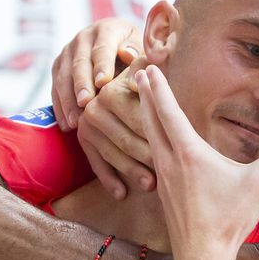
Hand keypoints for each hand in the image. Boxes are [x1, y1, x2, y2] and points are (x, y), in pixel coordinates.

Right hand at [50, 19, 141, 130]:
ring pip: (63, 76)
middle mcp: (83, 38)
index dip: (102, 65)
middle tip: (85, 103)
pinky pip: (55, 88)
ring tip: (75, 120)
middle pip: (79, 63)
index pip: (102, 48)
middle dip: (81, 84)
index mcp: (107, 30)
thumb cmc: (136, 52)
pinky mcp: (59, 67)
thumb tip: (128, 55)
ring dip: (68, 100)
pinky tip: (66, 124)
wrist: (120, 45)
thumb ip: (137, 52)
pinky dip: (60, 107)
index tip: (103, 83)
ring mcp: (68, 52)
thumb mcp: (142, 48)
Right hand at [77, 58, 154, 199]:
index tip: (175, 150)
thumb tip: (145, 75)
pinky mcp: (83, 141)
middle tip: (166, 176)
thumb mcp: (144, 65)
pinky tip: (122, 194)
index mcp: (110, 92)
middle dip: (147, 159)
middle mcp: (93, 109)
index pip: (139, 119)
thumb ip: (147, 69)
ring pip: (113, 155)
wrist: (111, 76)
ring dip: (132, 172)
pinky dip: (110, 180)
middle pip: (126, 140)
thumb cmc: (141, 73)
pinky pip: (97, 164)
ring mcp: (86, 127)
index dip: (157, 135)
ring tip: (151, 186)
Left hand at [137, 65, 258, 259]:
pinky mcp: (163, 192)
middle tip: (139, 74)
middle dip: (146, 96)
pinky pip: (152, 157)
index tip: (150, 69)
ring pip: (149, 139)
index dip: (160, 89)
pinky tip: (155, 144)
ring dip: (145, 117)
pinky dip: (150, 140)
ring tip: (144, 102)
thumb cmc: (228, 220)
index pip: (169, 112)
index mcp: (188, 154)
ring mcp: (163, 178)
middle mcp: (170, 162)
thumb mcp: (258, 183)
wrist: (202, 257)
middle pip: (151, 121)